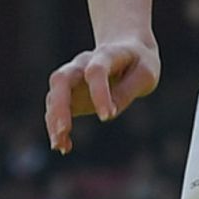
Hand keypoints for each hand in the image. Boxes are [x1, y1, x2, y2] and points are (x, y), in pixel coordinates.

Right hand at [44, 37, 159, 153]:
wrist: (130, 52)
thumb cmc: (139, 64)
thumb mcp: (146, 74)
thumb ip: (128, 91)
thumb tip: (109, 113)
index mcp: (105, 55)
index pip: (96, 71)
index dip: (99, 93)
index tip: (107, 116)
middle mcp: (82, 64)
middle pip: (61, 79)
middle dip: (59, 105)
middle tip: (65, 129)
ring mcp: (72, 78)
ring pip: (53, 96)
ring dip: (54, 121)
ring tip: (60, 145)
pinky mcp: (68, 94)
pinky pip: (55, 111)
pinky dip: (56, 128)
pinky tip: (64, 146)